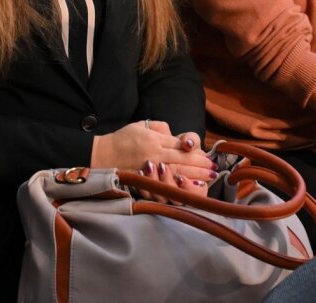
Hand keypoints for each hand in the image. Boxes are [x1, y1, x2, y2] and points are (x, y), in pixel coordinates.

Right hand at [91, 120, 213, 175]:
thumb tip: (174, 133)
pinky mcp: (143, 180)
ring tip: (206, 179)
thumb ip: (159, 127)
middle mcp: (153, 153)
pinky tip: (187, 189)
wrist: (101, 155)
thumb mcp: (140, 125)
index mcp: (154, 139)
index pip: (180, 145)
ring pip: (176, 172)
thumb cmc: (122, 139)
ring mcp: (148, 169)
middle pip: (182, 159)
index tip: (208, 156)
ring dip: (193, 176)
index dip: (196, 151)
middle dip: (200, 165)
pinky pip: (163, 184)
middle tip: (214, 170)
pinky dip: (177, 187)